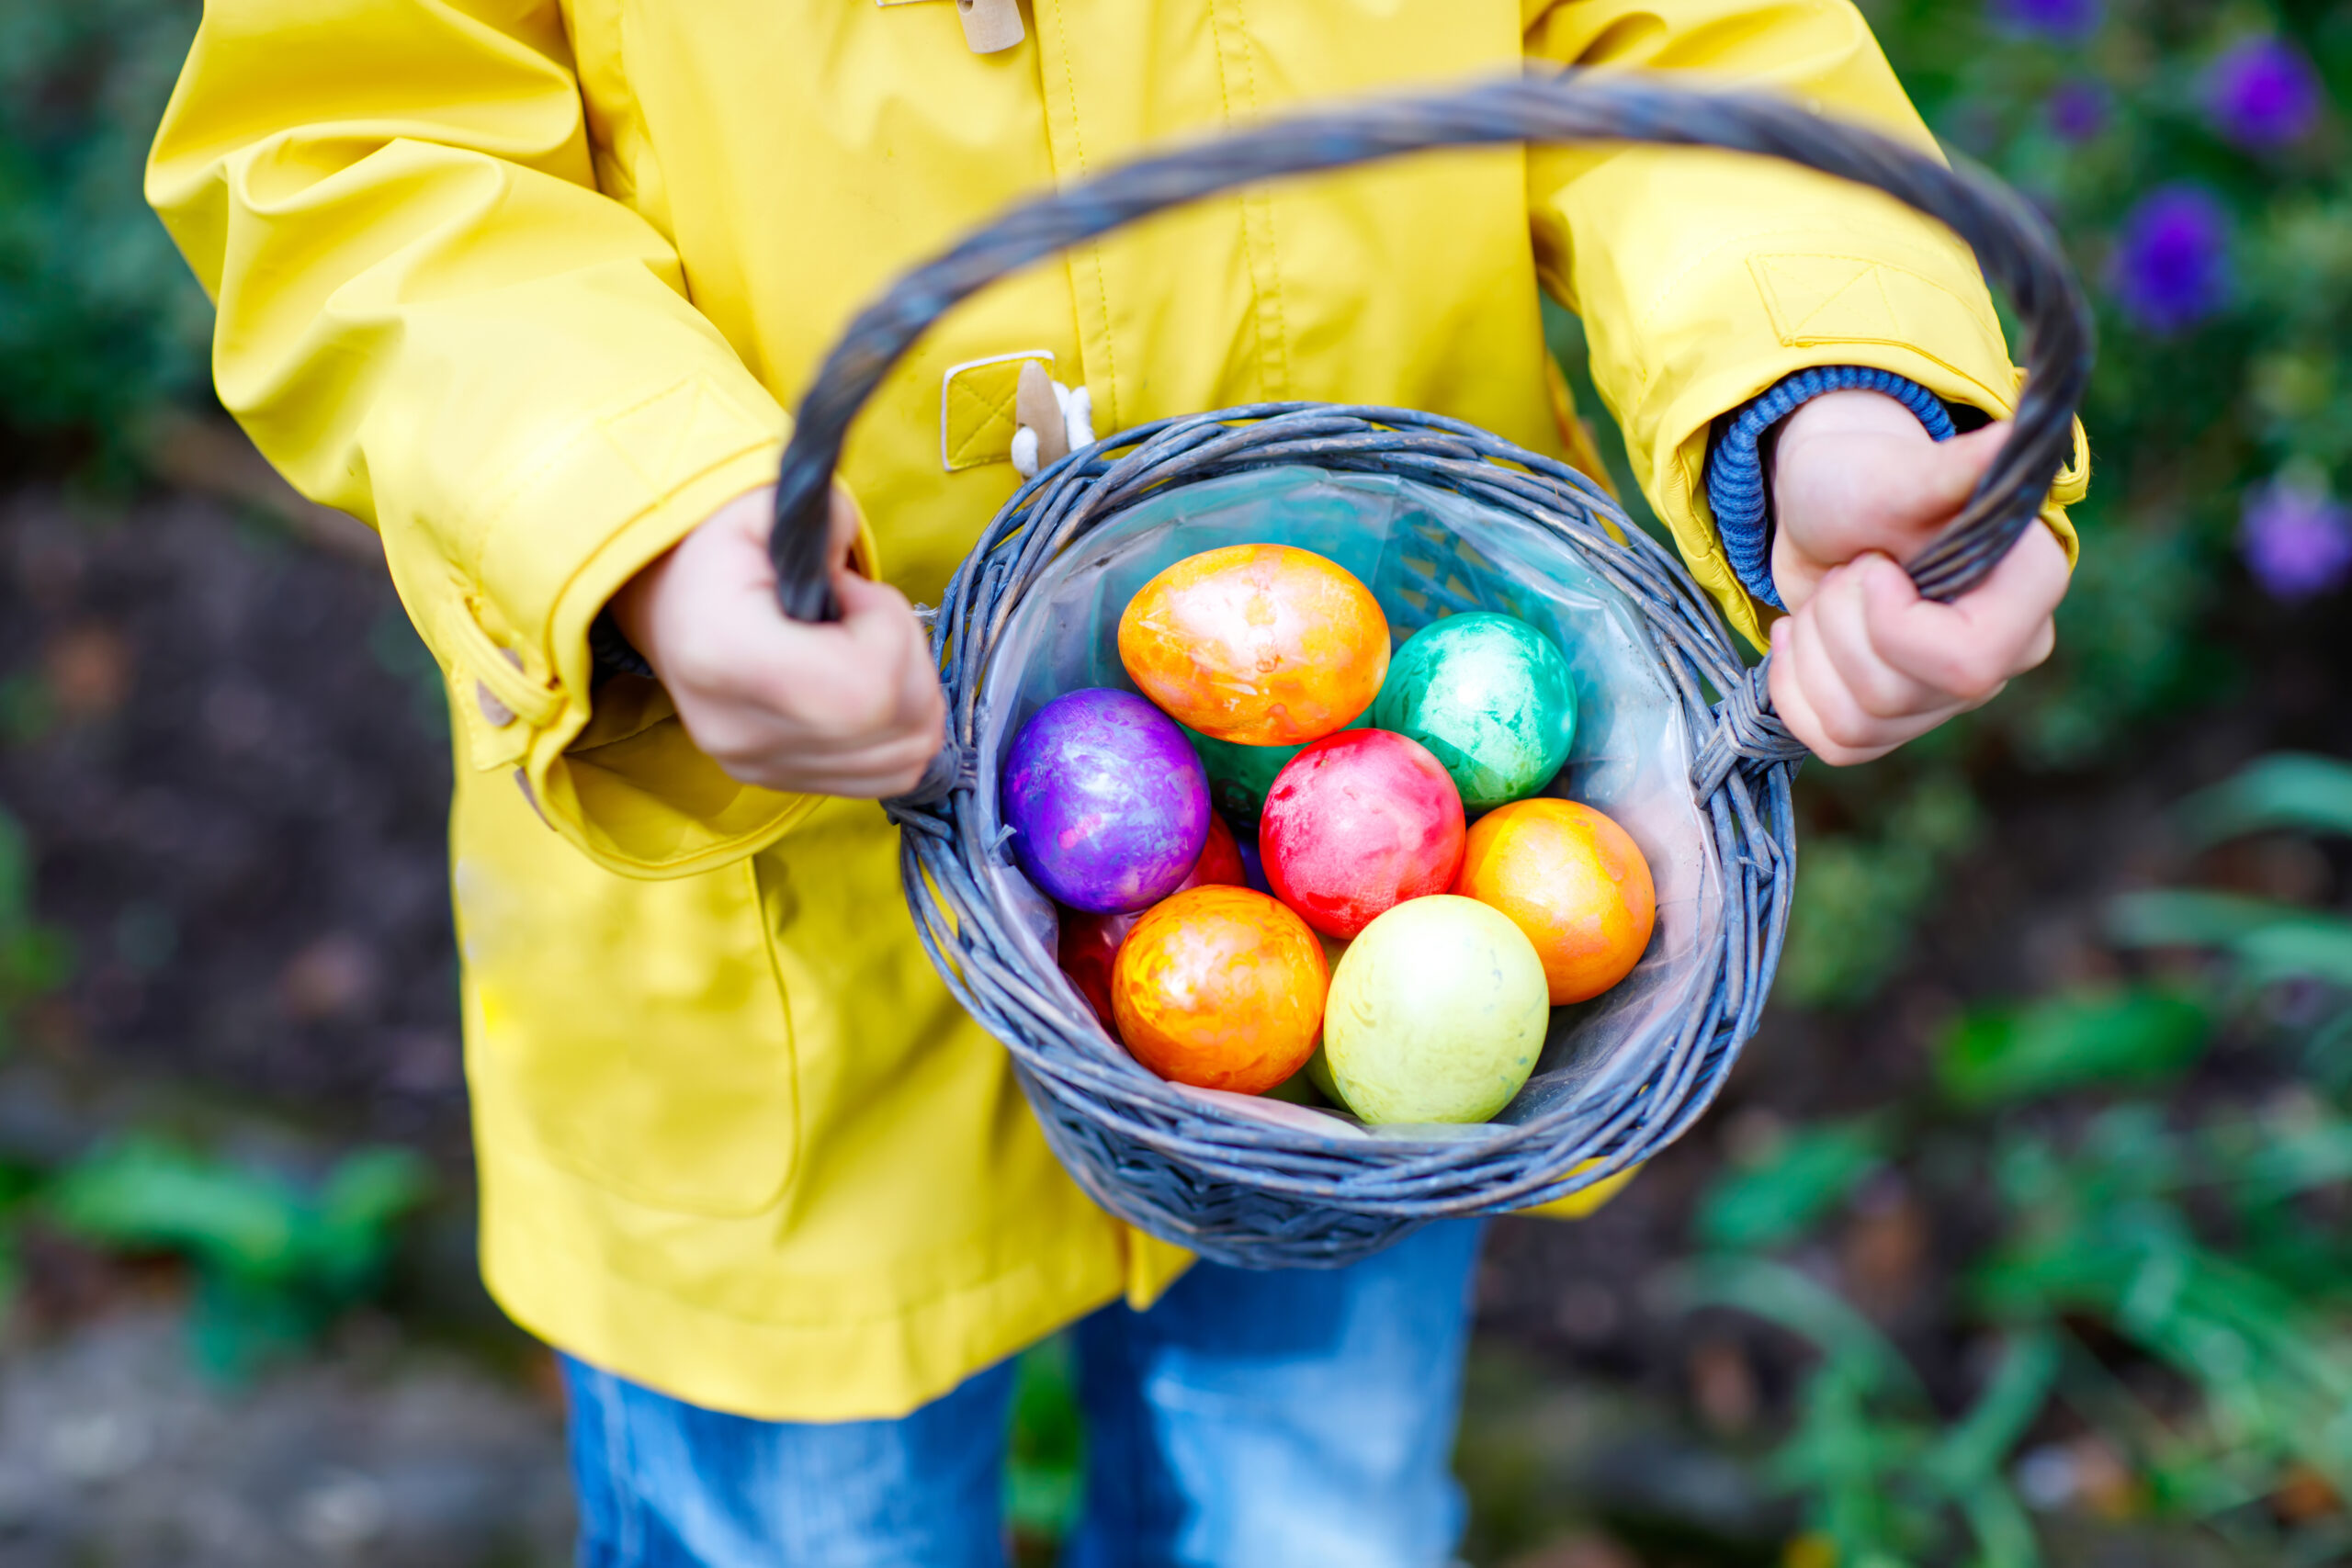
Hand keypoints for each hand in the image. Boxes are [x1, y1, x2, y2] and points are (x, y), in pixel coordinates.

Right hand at [609, 485, 945, 795]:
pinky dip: (900, 731)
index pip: (866, 690)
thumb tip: (854, 555)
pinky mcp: (777, 782)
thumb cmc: (719, 554)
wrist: (671, 605)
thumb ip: (826, 517)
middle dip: (910, 660)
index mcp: (725, 656)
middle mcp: (737, 731)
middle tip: (866, 618)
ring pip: (905, 758)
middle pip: (895, 727)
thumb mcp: (762, 507)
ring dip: (912, 696)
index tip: (857, 594)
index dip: (889, 632)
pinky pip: (888, 777)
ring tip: (861, 650)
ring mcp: (758, 768)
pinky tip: (865, 688)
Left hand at [1764, 390, 2068, 765]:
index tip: (1870, 567)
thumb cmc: (1868, 479)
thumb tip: (2009, 438)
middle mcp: (2007, 652)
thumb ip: (1953, 468)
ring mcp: (1954, 695)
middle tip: (1846, 571)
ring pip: (1858, 725)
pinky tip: (1798, 638)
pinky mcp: (1903, 719)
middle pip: (1895, 695)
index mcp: (2030, 587)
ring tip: (1827, 597)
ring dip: (1811, 652)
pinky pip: (1837, 743)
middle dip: (1836, 625)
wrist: (1829, 511)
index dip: (1892, 624)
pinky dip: (1795, 689)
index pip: (1967, 661)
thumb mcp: (1899, 471)